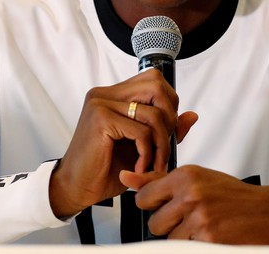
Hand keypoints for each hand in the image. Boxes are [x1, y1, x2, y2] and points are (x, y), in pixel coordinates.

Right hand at [49, 69, 197, 217]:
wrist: (76, 188)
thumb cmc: (105, 168)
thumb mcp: (142, 147)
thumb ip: (165, 130)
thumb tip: (192, 115)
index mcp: (113, 95)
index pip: (154, 80)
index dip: (169, 103)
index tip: (166, 132)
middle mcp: (104, 94)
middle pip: (156, 86)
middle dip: (169, 118)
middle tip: (164, 146)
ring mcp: (101, 104)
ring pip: (153, 112)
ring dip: (161, 143)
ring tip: (154, 163)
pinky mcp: (100, 120)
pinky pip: (141, 131)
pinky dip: (148, 152)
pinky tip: (140, 166)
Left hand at [120, 165, 268, 243]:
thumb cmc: (233, 195)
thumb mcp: (198, 178)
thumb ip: (159, 180)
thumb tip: (126, 179)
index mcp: (186, 175)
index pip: (144, 197)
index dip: (153, 206)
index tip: (165, 206)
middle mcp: (190, 194)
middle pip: (153, 222)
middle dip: (168, 224)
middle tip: (189, 218)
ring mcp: (199, 218)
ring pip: (168, 239)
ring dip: (182, 237)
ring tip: (201, 226)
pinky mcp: (208, 239)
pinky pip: (185, 249)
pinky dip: (196, 245)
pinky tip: (210, 234)